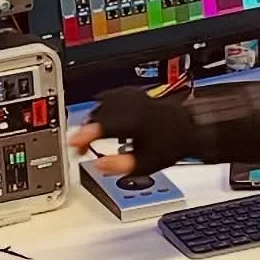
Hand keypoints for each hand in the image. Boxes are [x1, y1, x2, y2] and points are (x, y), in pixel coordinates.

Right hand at [67, 86, 195, 176]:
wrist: (187, 128)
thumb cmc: (169, 146)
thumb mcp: (143, 165)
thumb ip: (118, 166)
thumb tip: (98, 165)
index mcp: (132, 123)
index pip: (99, 126)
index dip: (82, 135)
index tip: (72, 144)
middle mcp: (130, 106)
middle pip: (97, 113)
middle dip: (85, 129)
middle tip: (80, 146)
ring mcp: (132, 96)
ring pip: (102, 103)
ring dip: (92, 118)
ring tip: (90, 134)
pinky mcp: (134, 92)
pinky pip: (110, 96)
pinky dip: (101, 106)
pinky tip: (101, 116)